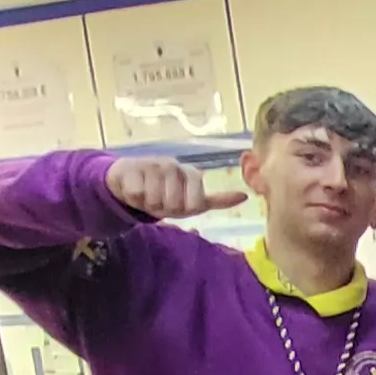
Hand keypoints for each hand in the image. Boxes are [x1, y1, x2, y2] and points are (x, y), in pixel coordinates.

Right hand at [104, 156, 241, 221]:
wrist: (131, 183)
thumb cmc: (166, 195)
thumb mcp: (192, 202)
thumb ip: (217, 200)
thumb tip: (245, 196)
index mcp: (192, 174)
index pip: (196, 203)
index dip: (184, 210)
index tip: (179, 205)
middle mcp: (174, 166)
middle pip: (173, 204)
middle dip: (164, 208)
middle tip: (160, 200)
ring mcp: (153, 164)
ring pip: (154, 199)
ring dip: (148, 203)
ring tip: (147, 194)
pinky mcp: (132, 167)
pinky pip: (137, 193)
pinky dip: (134, 197)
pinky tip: (134, 189)